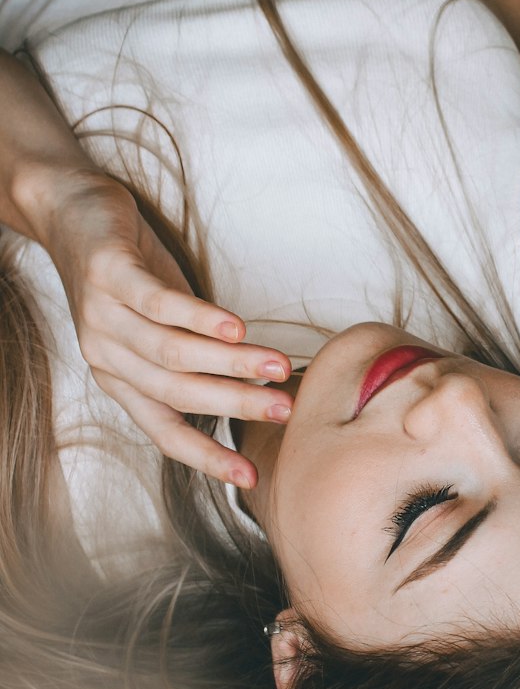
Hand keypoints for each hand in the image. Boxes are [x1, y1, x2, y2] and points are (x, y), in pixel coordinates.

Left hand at [44, 172, 293, 487]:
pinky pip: (158, 304)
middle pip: (176, 392)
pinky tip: (235, 327)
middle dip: (235, 404)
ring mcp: (103, 314)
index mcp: (120, 378)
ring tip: (277, 365)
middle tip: (284, 410)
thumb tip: (255, 380)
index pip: (164, 430)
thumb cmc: (127, 270)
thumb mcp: (159, 323)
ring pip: (173, 352)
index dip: (206, 457)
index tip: (250, 479)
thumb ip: (196, 354)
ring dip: (231, 363)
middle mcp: (107, 355)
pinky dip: (199, 319)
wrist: (66, 209)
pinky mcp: (108, 273)